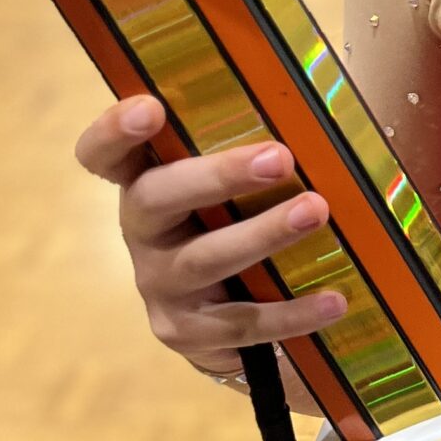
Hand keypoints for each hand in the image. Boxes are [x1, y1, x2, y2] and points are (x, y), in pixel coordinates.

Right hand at [75, 93, 342, 413]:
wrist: (225, 320)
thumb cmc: (238, 223)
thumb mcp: (237, 187)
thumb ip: (259, 150)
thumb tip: (335, 114)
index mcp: (146, 181)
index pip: (105, 154)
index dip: (114, 132)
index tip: (149, 109)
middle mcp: (142, 231)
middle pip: (155, 198)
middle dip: (217, 176)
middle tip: (279, 158)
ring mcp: (159, 284)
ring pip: (202, 259)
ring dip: (262, 234)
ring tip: (316, 211)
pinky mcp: (185, 332)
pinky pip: (239, 322)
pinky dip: (291, 311)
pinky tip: (334, 301)